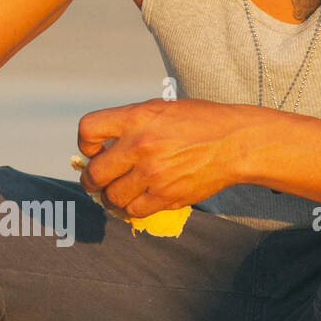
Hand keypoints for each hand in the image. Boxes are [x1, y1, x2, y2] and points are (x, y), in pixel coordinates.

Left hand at [76, 98, 256, 216]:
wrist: (235, 142)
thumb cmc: (198, 122)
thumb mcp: (160, 110)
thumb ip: (130, 125)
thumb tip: (102, 148)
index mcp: (136, 118)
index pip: (87, 130)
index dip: (85, 144)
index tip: (93, 150)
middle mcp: (140, 146)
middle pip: (94, 173)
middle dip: (91, 180)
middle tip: (97, 180)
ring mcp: (153, 174)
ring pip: (112, 197)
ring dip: (111, 196)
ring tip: (119, 191)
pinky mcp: (166, 196)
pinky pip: (134, 211)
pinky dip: (131, 208)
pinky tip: (137, 200)